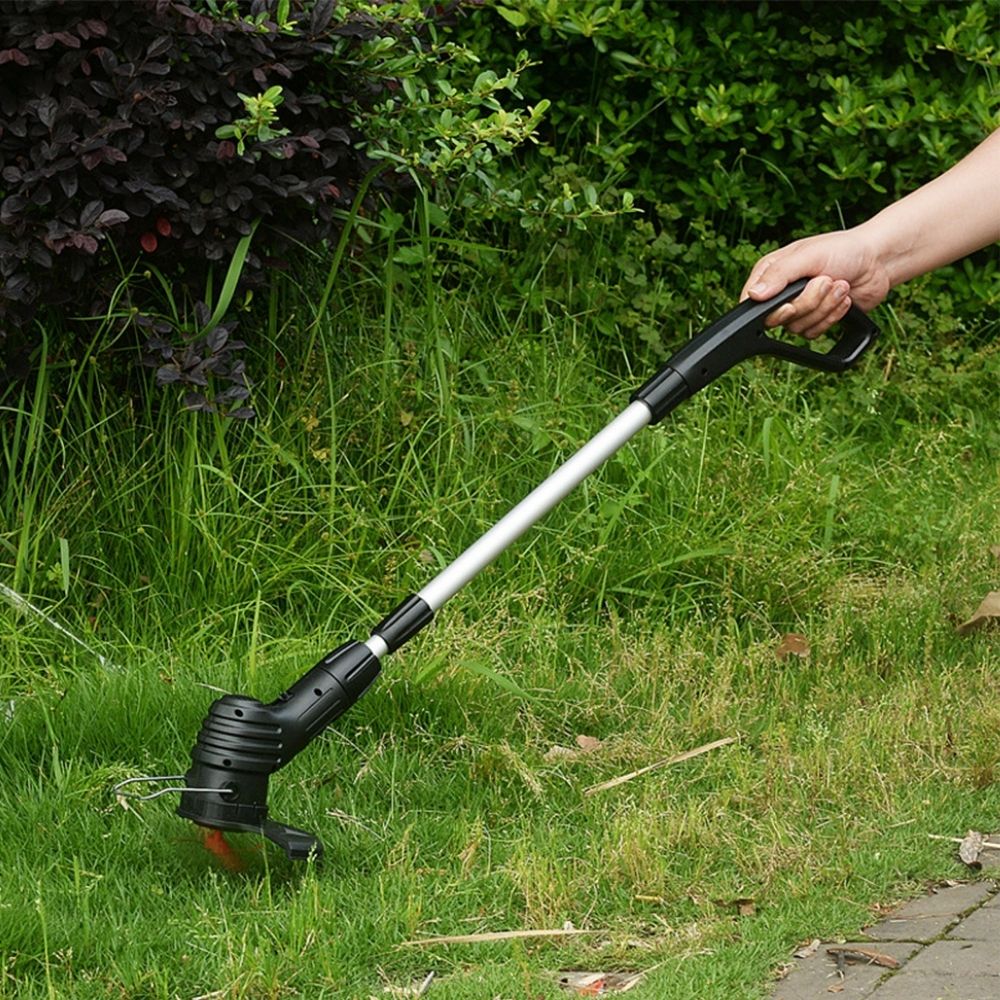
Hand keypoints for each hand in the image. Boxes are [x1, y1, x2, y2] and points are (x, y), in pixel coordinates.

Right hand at [741, 229, 890, 337]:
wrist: (878, 262)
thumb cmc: (844, 250)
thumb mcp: (808, 256)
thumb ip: (779, 274)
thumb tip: (754, 295)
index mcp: (771, 273)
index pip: (752, 302)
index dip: (770, 307)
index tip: (789, 302)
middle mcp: (781, 292)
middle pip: (778, 318)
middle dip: (808, 302)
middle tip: (826, 281)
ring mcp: (799, 308)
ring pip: (798, 328)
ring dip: (825, 308)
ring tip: (840, 285)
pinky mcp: (815, 320)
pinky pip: (814, 333)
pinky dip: (832, 317)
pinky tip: (843, 299)